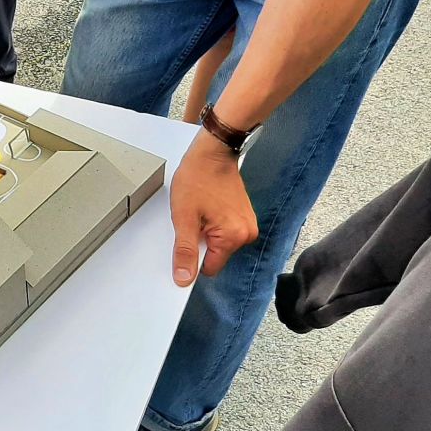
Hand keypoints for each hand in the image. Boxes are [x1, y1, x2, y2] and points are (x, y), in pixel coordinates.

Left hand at [170, 131, 258, 285]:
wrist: (212, 152)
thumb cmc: (198, 177)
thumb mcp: (184, 218)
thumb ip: (185, 251)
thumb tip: (184, 278)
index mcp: (234, 237)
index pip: (210, 268)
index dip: (193, 260)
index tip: (184, 244)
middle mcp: (247, 233)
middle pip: (216, 255)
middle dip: (200, 242)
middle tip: (192, 220)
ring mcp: (247, 224)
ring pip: (219, 243)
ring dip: (205, 233)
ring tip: (199, 211)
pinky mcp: (244, 216)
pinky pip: (224, 232)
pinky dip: (212, 225)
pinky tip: (206, 208)